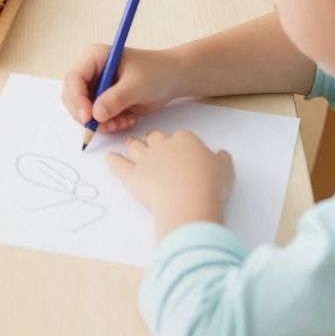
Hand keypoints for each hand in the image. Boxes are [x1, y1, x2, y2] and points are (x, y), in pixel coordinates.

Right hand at [63, 42, 184, 134]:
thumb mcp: (136, 85)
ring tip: (122, 123)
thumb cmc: (156, 72)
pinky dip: (109, 124)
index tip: (88, 118)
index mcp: (95, 57)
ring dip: (101, 123)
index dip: (77, 99)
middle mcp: (92, 71)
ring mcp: (97, 87)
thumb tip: (95, 115)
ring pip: (84, 111)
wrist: (172, 79)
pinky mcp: (105, 101)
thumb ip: (115, 99)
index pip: (74, 78)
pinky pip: (97, 118)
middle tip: (104, 126)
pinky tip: (127, 120)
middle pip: (73, 97)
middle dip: (87, 115)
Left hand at [106, 128, 233, 229]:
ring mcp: (145, 159)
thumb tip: (221, 156)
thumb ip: (221, 161)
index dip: (178, 143)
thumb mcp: (225, 170)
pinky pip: (119, 165)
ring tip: (130, 143)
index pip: (179, 136)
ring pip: (136, 146)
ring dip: (133, 145)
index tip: (179, 148)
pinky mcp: (132, 176)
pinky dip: (113, 161)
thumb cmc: (209, 184)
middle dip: (153, 140)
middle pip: (155, 137)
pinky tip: (109, 159)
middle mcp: (163, 146)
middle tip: (152, 142)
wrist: (190, 198)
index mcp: (185, 140)